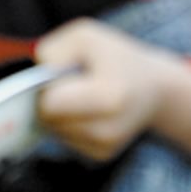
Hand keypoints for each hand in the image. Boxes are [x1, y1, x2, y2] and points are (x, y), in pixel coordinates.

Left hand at [35, 18, 181, 160]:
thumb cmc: (115, 56)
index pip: (50, 103)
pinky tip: (86, 108)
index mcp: (107, 98)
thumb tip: (37, 77)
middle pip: (49, 119)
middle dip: (51, 99)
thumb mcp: (85, 36)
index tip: (64, 73)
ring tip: (82, 94)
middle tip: (73, 83)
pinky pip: (64, 139)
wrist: (152, 88)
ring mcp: (104, 146)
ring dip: (58, 111)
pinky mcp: (100, 155)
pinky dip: (68, 123)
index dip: (48, 85)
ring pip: (53, 130)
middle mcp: (107, 130)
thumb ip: (53, 51)